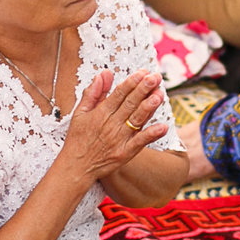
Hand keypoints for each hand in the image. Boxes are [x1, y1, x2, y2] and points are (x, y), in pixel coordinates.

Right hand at [57, 68, 166, 184]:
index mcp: (100, 113)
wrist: (76, 167)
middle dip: (144, 89)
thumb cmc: (78, 138)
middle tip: (156, 77)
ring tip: (160, 94)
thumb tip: (104, 73)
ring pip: (137, 119)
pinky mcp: (125, 153)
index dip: (132, 82)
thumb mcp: (80, 112)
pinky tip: (163, 126)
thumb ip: (93, 92)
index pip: (119, 94)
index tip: (143, 72)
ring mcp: (119, 139)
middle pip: (130, 103)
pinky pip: (140, 142)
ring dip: (149, 107)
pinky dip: (151, 134)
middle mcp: (111, 124)